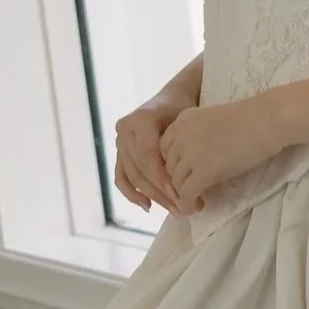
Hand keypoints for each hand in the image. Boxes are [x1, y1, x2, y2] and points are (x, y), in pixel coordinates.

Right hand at [115, 95, 190, 213]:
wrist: (172, 99)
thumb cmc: (184, 109)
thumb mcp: (186, 121)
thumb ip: (182, 147)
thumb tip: (189, 182)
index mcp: (139, 119)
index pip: (147, 156)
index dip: (162, 178)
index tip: (181, 195)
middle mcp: (124, 130)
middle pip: (139, 169)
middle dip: (160, 192)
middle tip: (182, 208)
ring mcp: (119, 143)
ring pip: (131, 176)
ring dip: (151, 196)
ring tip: (173, 210)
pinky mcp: (120, 154)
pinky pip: (121, 178)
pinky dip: (132, 194)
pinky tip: (148, 206)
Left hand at [156, 93, 288, 211]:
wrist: (267, 121)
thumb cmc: (251, 120)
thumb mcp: (214, 121)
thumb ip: (199, 136)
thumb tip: (197, 161)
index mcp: (183, 120)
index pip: (165, 148)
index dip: (174, 165)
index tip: (186, 175)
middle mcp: (181, 135)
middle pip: (168, 167)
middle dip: (177, 182)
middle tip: (191, 193)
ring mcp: (190, 153)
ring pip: (175, 182)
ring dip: (183, 195)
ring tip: (196, 202)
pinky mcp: (203, 171)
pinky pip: (186, 194)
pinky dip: (188, 204)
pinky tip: (196, 208)